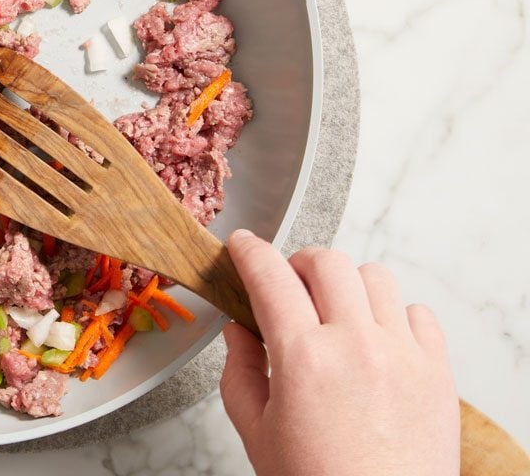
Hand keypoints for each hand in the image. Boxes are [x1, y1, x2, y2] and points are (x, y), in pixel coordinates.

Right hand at [220, 231, 457, 475]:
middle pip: (327, 262)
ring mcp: (402, 354)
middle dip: (299, 263)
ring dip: (347, 285)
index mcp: (302, 358)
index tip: (243, 246)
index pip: (270, 276)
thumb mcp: (257, 432)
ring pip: (375, 278)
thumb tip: (239, 331)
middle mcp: (355, 345)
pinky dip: (394, 315)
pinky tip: (377, 338)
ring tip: (336, 311)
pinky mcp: (437, 371)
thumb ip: (240, 372)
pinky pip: (419, 314)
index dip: (250, 252)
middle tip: (288, 283)